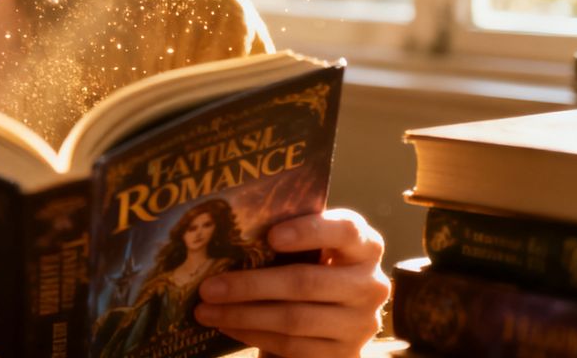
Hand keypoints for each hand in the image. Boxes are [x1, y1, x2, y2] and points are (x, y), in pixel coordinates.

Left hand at [193, 209, 390, 357]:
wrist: (334, 322)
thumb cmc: (311, 269)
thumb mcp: (309, 250)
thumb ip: (286, 238)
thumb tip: (229, 232)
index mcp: (365, 246)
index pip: (347, 230)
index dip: (309, 231)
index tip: (271, 235)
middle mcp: (371, 284)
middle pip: (306, 282)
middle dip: (250, 285)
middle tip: (208, 287)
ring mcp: (361, 323)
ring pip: (293, 319)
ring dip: (242, 315)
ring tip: (205, 310)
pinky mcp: (344, 354)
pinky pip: (291, 345)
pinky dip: (252, 334)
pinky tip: (226, 326)